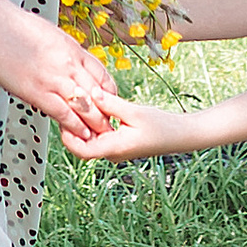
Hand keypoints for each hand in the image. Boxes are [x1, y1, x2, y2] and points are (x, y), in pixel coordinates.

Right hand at [0, 0, 137, 140]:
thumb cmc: (14, 25)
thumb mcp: (49, 34)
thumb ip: (59, 51)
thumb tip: (61, 59)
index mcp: (73, 49)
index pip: (102, 75)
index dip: (109, 93)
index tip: (109, 104)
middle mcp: (69, 65)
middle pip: (98, 94)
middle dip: (106, 113)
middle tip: (110, 127)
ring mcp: (54, 79)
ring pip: (85, 107)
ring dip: (95, 124)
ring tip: (99, 137)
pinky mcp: (37, 91)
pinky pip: (63, 113)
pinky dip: (74, 126)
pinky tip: (79, 134)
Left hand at [63, 102, 220, 163]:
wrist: (182, 135)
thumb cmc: (163, 125)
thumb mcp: (135, 111)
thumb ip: (111, 104)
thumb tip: (90, 93)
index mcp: (115, 149)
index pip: (81, 151)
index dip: (68, 135)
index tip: (64, 115)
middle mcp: (113, 153)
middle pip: (82, 146)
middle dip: (72, 127)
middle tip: (68, 105)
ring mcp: (116, 149)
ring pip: (91, 140)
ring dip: (84, 124)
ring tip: (79, 102)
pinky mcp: (120, 143)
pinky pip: (101, 136)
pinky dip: (95, 123)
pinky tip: (95, 106)